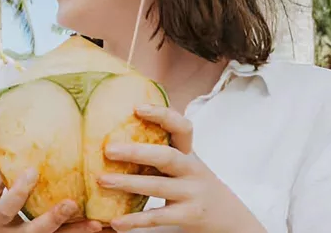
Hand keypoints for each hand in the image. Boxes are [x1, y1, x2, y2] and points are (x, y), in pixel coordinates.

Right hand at [0, 170, 104, 232]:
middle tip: (71, 204)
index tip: (34, 170)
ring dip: (75, 232)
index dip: (20, 189)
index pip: (7, 205)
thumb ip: (0, 177)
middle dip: (53, 218)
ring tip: (96, 223)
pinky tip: (98, 229)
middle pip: (34, 230)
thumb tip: (21, 149)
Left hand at [98, 105, 261, 232]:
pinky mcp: (189, 215)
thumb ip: (159, 152)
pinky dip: (136, 220)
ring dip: (128, 183)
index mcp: (188, 153)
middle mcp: (192, 170)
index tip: (137, 108)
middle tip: (108, 150)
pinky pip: (158, 217)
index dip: (162, 115)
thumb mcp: (184, 165)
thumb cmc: (192, 184)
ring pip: (158, 186)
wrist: (228, 216)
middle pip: (166, 157)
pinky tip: (116, 222)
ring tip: (102, 180)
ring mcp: (192, 193)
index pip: (182, 128)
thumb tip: (114, 136)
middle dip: (136, 152)